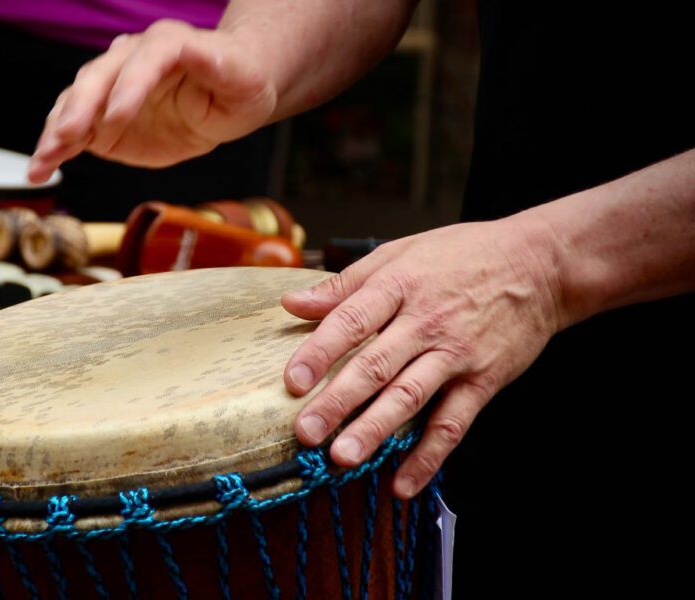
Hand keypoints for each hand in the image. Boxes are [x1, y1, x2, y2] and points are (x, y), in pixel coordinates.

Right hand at [27, 20, 276, 182]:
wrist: (223, 97)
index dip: (129, 86)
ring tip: (41, 161)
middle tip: (68, 136)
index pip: (145, 59)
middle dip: (80, 108)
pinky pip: (72, 133)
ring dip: (56, 132)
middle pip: (98, 78)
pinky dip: (53, 151)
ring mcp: (110, 90)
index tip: (117, 118)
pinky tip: (38, 170)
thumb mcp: (240, 77)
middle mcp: (130, 60)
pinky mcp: (101, 121)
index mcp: (168, 44)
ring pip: (75, 103)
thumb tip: (205, 54)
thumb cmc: (237, 83)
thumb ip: (218, 66)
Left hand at [282, 215, 566, 497]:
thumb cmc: (462, 256)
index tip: (293, 382)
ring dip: (376, 430)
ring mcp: (456, 354)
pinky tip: (404, 483)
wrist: (540, 265)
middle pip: (375, 365)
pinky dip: (429, 456)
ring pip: (410, 397)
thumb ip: (344, 285)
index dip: (319, 352)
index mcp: (399, 286)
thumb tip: (292, 302)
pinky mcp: (483, 380)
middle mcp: (425, 322)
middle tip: (307, 433)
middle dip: (338, 401)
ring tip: (344, 457)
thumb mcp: (399, 253)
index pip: (351, 321)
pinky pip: (453, 423)